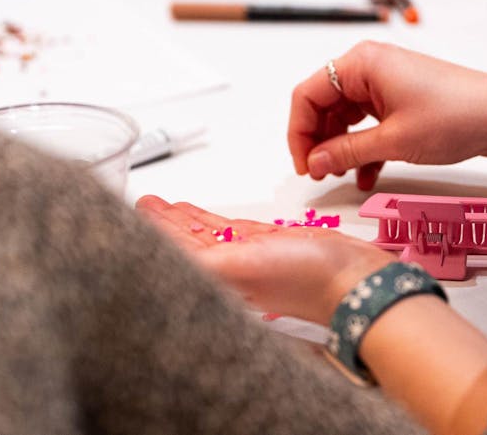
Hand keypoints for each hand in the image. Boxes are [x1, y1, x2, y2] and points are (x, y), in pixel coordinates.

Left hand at [135, 195, 394, 324]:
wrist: (355, 278)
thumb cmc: (305, 281)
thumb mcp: (239, 268)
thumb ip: (196, 262)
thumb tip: (153, 259)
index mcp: (218, 278)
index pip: (173, 253)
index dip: (151, 235)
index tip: (131, 216)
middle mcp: (231, 269)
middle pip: (185, 243)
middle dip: (162, 225)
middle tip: (143, 205)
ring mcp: (251, 257)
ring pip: (207, 235)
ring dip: (183, 220)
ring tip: (163, 205)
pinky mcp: (273, 246)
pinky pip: (234, 230)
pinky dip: (214, 221)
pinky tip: (204, 215)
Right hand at [288, 42, 486, 189]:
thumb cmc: (456, 116)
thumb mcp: (393, 141)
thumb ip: (346, 152)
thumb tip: (315, 162)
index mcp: (362, 63)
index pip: (308, 94)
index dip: (299, 132)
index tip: (304, 165)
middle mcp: (371, 67)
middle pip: (325, 104)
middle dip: (319, 141)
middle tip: (320, 173)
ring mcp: (387, 83)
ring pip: (346, 116)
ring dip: (341, 147)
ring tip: (342, 175)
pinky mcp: (402, 100)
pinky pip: (369, 123)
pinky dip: (364, 148)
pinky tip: (366, 175)